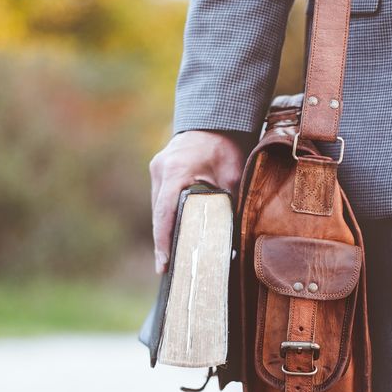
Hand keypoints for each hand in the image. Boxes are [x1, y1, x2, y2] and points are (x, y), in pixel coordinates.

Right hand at [148, 129, 249, 272]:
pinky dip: (168, 217)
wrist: (215, 121)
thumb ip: (230, 201)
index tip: (163, 264)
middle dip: (163, 241)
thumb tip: (234, 234)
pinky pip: (161, 199)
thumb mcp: (233, 173)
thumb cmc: (225, 146)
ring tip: (171, 259)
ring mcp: (157, 169)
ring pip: (158, 208)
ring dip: (165, 229)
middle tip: (170, 270)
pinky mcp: (159, 171)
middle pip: (159, 214)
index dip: (162, 241)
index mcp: (176, 170)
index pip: (164, 212)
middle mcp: (161, 169)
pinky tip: (175, 234)